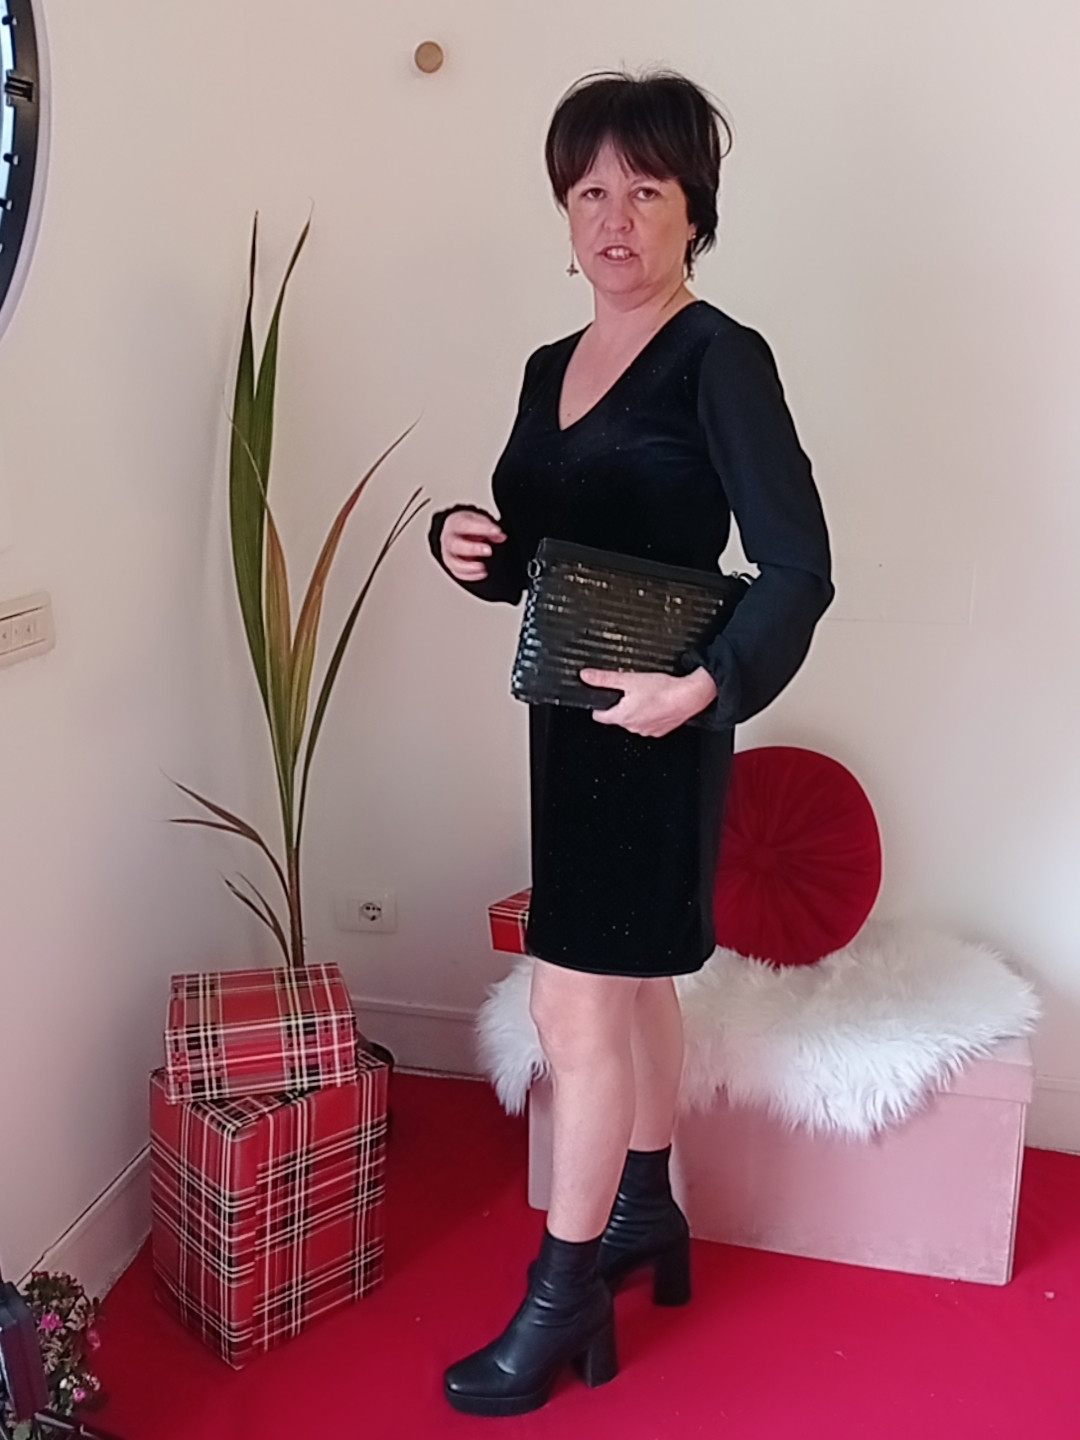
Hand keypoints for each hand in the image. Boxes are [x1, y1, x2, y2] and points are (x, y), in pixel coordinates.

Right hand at [440, 510, 506, 581]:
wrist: (457, 532)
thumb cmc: (468, 526)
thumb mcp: (479, 521)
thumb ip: (489, 528)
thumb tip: (500, 536)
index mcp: (455, 523)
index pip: (465, 525)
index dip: (481, 528)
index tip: (496, 531)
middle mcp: (449, 539)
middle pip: (455, 545)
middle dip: (472, 549)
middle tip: (488, 551)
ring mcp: (449, 554)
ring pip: (454, 563)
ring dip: (470, 567)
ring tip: (483, 567)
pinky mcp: (452, 566)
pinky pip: (458, 573)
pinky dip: (471, 575)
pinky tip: (483, 573)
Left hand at [581, 667, 717, 737]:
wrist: (688, 697)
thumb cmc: (663, 690)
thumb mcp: (629, 679)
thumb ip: (605, 679)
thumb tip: (587, 676)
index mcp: (622, 716)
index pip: (600, 716)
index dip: (598, 706)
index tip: (601, 700)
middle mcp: (633, 727)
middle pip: (618, 717)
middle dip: (621, 705)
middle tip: (630, 691)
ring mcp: (647, 731)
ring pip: (634, 720)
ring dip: (636, 710)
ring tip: (646, 696)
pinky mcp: (660, 731)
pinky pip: (649, 724)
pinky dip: (650, 715)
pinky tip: (656, 704)